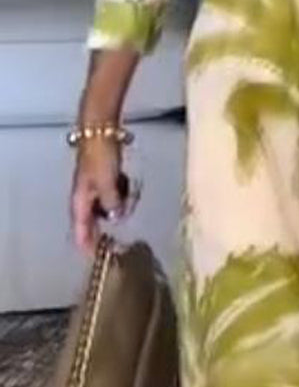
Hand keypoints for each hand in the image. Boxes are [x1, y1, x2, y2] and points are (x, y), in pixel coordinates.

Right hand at [70, 140, 123, 255]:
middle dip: (110, 221)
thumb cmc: (101, 156)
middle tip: (124, 214)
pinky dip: (122, 192)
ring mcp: (95, 186)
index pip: (81, 228)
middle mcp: (85, 196)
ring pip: (108, 205)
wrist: (100, 129)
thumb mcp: (106, 182)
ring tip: (131, 193)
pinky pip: (115, 193)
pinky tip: (129, 185)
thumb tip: (116, 217)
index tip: (96, 257)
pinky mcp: (105, 177)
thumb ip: (112, 202)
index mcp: (80, 199)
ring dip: (120, 204)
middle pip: (96, 219)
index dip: (87, 244)